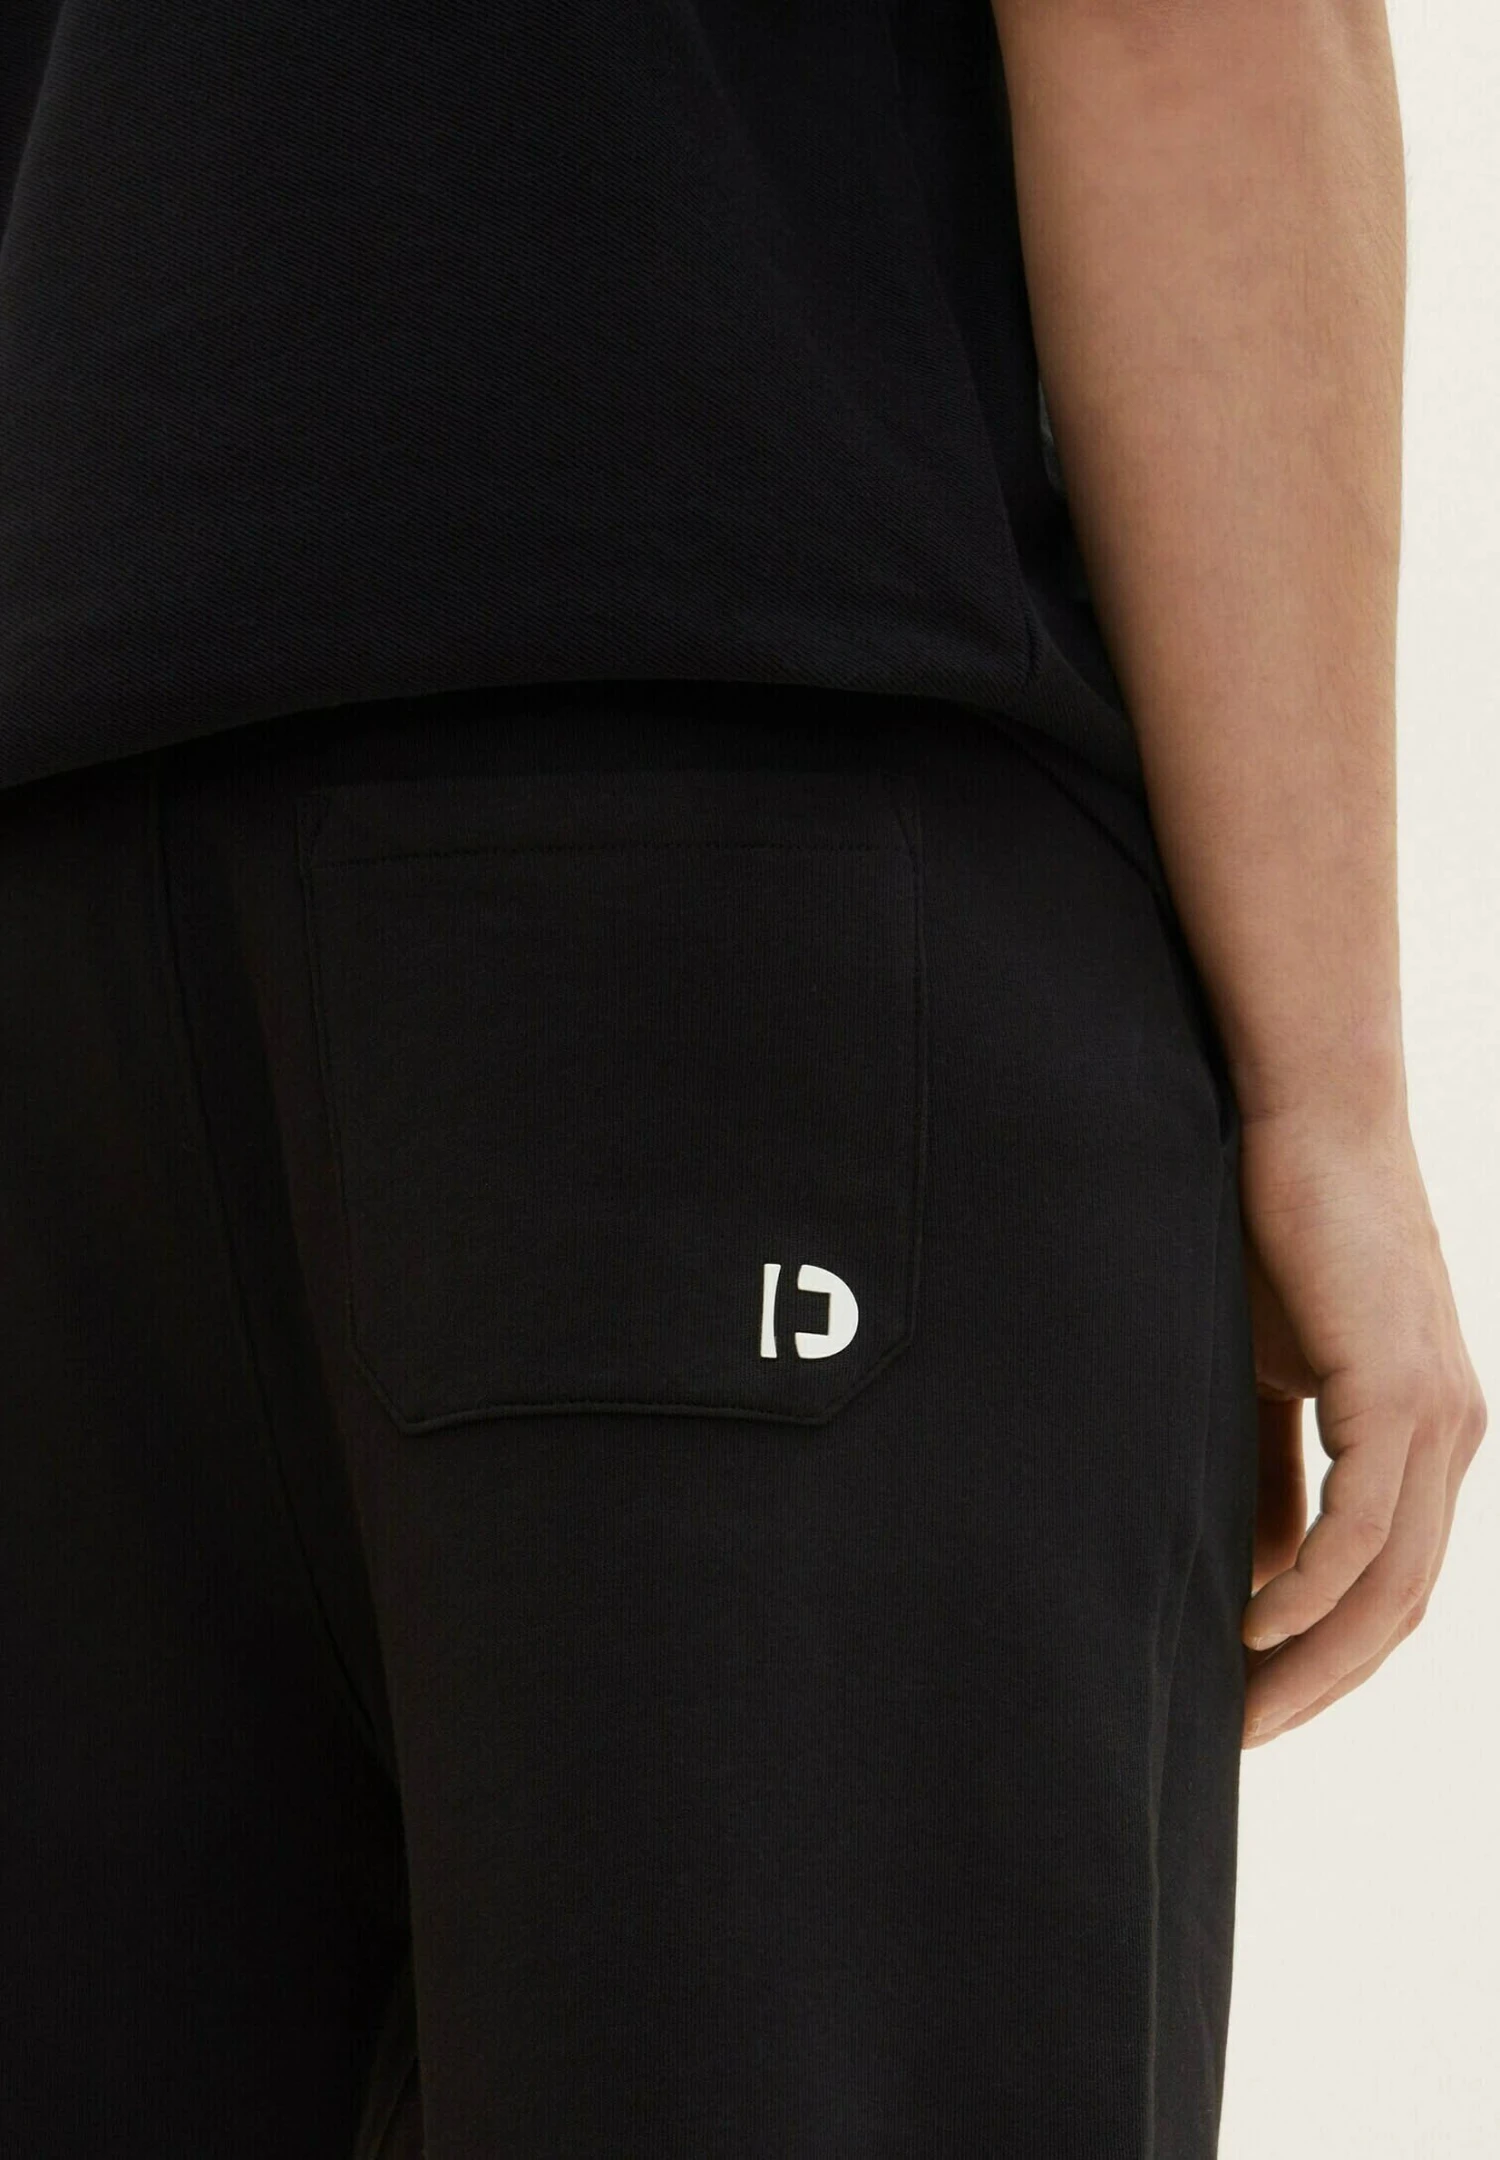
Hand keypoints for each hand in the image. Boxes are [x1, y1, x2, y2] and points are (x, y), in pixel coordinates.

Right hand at [1234, 1103, 1486, 1745]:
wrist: (1304, 1118)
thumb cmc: (1274, 1233)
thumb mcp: (1261, 1375)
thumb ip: (1266, 1471)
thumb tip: (1258, 1579)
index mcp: (1423, 1434)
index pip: (1390, 1580)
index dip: (1328, 1654)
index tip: (1254, 1702)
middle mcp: (1449, 1436)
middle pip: (1399, 1606)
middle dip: (1324, 1683)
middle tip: (1245, 1739)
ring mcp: (1435, 1417)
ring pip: (1390, 1583)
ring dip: (1317, 1660)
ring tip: (1246, 1712)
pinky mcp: (1400, 1392)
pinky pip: (1362, 1528)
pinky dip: (1312, 1590)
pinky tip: (1254, 1627)